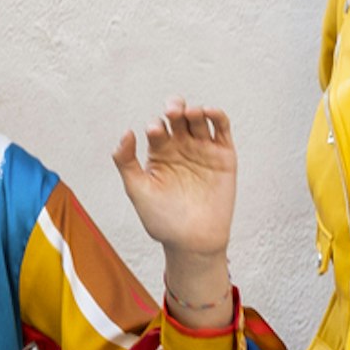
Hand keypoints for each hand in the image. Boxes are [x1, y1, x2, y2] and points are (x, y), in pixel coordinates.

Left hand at [112, 101, 238, 260]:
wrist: (193, 241)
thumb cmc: (163, 220)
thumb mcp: (137, 189)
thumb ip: (126, 161)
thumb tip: (127, 132)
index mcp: (160, 154)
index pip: (157, 128)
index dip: (156, 126)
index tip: (154, 132)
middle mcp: (181, 149)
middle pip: (178, 118)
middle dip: (174, 109)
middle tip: (172, 112)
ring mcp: (203, 150)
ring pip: (199, 120)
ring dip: (193, 111)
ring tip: (189, 113)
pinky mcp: (224, 156)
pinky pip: (222, 129)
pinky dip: (217, 116)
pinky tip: (208, 112)